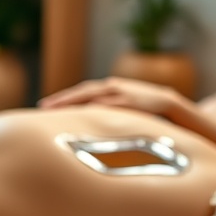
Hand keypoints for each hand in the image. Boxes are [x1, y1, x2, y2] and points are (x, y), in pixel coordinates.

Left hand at [37, 77, 182, 115]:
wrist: (172, 105)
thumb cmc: (144, 111)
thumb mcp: (122, 110)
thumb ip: (105, 114)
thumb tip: (86, 127)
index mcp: (108, 90)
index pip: (81, 93)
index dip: (62, 99)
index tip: (43, 106)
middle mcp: (112, 88)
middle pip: (82, 92)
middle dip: (62, 99)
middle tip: (43, 107)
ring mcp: (122, 92)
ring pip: (93, 95)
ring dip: (74, 101)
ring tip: (56, 109)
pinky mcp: (133, 101)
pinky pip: (111, 104)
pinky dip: (97, 106)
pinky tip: (84, 111)